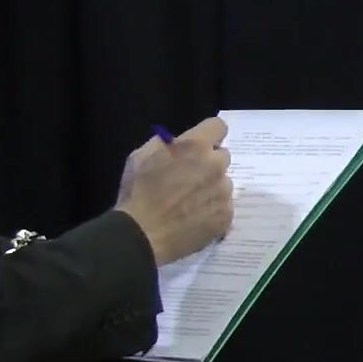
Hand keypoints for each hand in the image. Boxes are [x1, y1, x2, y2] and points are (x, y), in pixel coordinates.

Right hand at [114, 118, 232, 265]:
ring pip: (224, 183)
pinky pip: (224, 206)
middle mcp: (215, 166)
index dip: (209, 135)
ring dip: (212, 188)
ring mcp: (223, 192)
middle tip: (192, 177)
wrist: (141, 235)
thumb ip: (165, 144)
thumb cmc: (137, 193)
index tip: (201, 146)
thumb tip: (178, 143)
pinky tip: (196, 218)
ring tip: (191, 203)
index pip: (218, 126)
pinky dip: (213, 210)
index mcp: (195, 146)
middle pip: (223, 156)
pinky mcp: (226, 216)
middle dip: (210, 162)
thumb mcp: (141, 156)